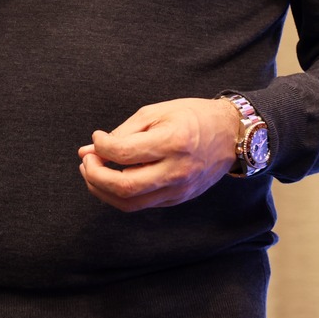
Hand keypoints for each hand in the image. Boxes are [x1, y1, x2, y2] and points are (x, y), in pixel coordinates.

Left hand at [77, 98, 240, 211]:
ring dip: (103, 191)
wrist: (232, 134)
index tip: (97, 138)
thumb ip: (121, 132)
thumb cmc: (192, 117)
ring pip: (130, 203)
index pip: (123, 153)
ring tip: (93, 172)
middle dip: (94, 176)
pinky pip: (143, 204)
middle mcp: (177, 171)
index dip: (101, 147)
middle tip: (86, 162)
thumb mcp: (155, 113)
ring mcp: (180, 189)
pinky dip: (121, 195)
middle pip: (124, 186)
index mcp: (173, 142)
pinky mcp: (179, 199)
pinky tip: (113, 179)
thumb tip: (88, 150)